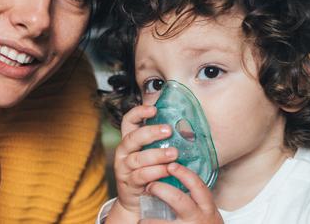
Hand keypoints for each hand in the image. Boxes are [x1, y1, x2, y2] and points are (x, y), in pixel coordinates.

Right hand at [107, 105, 177, 221]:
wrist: (137, 201)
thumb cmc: (150, 174)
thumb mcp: (153, 156)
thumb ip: (161, 144)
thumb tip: (185, 129)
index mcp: (129, 141)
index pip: (128, 121)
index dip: (138, 113)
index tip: (153, 109)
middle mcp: (123, 152)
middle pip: (132, 138)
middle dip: (150, 133)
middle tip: (168, 130)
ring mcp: (123, 168)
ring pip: (137, 158)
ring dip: (156, 155)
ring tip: (173, 153)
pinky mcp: (128, 184)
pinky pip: (140, 176)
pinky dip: (155, 173)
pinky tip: (167, 171)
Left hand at [139, 163, 223, 223]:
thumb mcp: (207, 212)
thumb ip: (196, 199)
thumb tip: (176, 176)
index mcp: (207, 208)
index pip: (198, 186)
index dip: (185, 174)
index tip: (171, 165)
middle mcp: (199, 218)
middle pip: (178, 199)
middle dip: (161, 189)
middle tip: (150, 186)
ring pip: (163, 223)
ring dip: (148, 222)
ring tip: (142, 221)